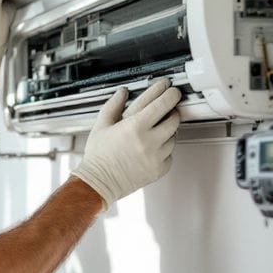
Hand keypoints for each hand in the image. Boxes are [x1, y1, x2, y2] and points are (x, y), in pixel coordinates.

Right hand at [72, 79, 181, 208]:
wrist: (99, 182)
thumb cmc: (98, 156)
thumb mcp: (101, 125)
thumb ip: (113, 105)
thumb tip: (122, 92)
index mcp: (135, 126)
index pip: (162, 103)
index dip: (169, 93)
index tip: (171, 90)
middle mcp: (149, 141)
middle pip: (173, 118)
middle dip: (172, 110)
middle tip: (167, 108)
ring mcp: (156, 156)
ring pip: (174, 136)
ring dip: (168, 130)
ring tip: (155, 131)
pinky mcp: (159, 169)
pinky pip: (170, 154)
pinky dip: (164, 149)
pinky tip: (152, 148)